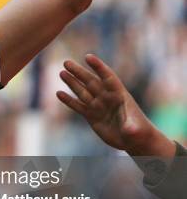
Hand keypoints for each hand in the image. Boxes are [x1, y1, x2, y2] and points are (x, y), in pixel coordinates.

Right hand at [56, 54, 173, 155]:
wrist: (134, 141)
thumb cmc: (139, 132)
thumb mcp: (135, 128)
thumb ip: (130, 126)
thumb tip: (129, 129)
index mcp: (119, 95)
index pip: (108, 77)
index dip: (98, 67)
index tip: (87, 57)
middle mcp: (106, 98)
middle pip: (90, 82)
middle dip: (79, 72)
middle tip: (66, 62)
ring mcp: (98, 106)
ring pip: (82, 91)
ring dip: (72, 82)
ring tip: (62, 73)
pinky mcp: (91, 116)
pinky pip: (78, 106)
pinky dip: (69, 100)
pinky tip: (59, 94)